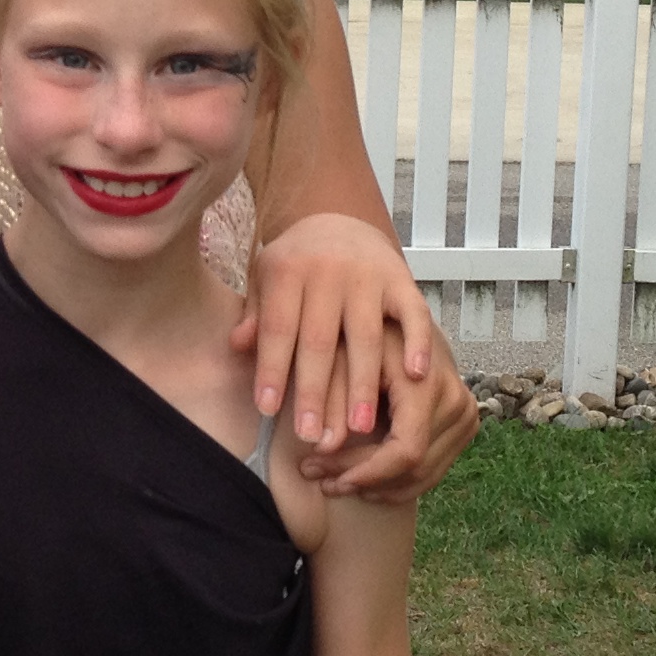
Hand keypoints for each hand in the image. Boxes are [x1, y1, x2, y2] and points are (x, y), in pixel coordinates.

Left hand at [242, 213, 424, 440]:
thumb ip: (255, 314)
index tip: (268, 410)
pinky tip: (414, 376)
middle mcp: (329, 272)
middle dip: (314, 390)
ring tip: (357, 428)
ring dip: (362, 384)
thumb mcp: (264, 279)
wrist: (338, 221)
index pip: (278, 327)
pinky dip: (416, 343)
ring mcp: (369, 276)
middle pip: (320, 339)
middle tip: (311, 435)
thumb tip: (238, 345)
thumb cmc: (294, 264)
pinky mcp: (401, 279)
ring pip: (366, 336)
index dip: (272, 369)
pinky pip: (414, 314)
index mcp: (287, 271)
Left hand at [309, 317, 478, 504]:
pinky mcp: (464, 423)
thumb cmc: (360, 332)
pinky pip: (434, 468)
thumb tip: (322, 447)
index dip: (367, 473)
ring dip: (380, 487)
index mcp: (428, 382)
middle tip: (318, 479)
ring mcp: (466, 413)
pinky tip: (362, 480)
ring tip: (333, 482)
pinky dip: (398, 482)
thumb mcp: (339, 356)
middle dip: (364, 480)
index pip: (406, 450)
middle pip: (415, 466)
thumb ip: (330, 399)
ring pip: (425, 475)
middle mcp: (456, 400)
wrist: (400, 318)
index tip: (326, 480)